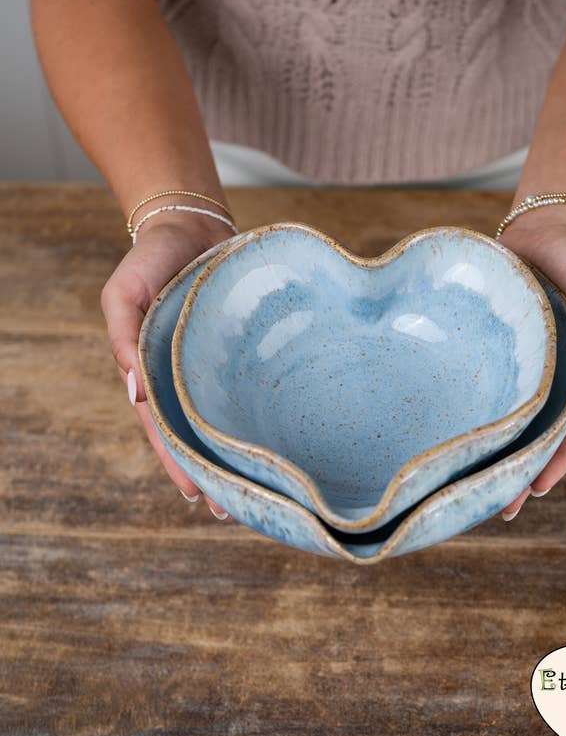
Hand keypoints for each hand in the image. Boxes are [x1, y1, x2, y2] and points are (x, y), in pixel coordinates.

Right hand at [100, 211, 237, 518]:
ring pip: (224, 413)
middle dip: (211, 471)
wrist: (190, 224)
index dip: (177, 464)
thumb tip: (134, 391)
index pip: (164, 428)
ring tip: (255, 488)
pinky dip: (254, 410)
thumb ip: (122, 337)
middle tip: (231, 511)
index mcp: (151, 370)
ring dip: (235, 449)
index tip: (195, 498)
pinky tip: (273, 433)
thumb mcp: (121, 293)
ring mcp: (213, 361)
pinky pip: (248, 383)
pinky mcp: (240, 347)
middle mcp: (184, 373)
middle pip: (197, 431)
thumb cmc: (151, 259)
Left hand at [495, 204, 565, 520]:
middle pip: (535, 432)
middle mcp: (550, 374)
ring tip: (471, 484)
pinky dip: (475, 408)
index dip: (555, 462)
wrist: (546, 227)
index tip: (533, 492)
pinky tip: (456, 430)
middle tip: (496, 508)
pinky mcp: (493, 345)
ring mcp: (520, 361)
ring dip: (494, 447)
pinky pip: (483, 381)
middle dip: (519, 470)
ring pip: (507, 413)